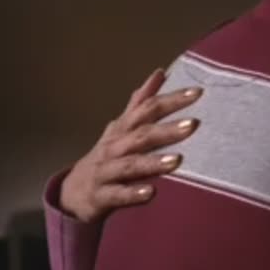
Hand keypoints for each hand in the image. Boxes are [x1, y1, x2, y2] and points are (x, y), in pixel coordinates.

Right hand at [60, 68, 202, 222]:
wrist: (72, 192)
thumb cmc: (108, 156)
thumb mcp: (122, 127)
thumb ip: (141, 103)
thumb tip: (160, 73)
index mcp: (123, 129)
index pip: (147, 109)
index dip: (171, 100)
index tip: (197, 93)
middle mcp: (114, 147)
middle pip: (141, 135)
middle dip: (167, 129)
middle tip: (193, 124)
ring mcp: (105, 171)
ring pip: (129, 165)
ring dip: (152, 162)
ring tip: (177, 160)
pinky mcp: (100, 196)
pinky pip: (117, 194)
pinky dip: (132, 193)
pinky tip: (151, 192)